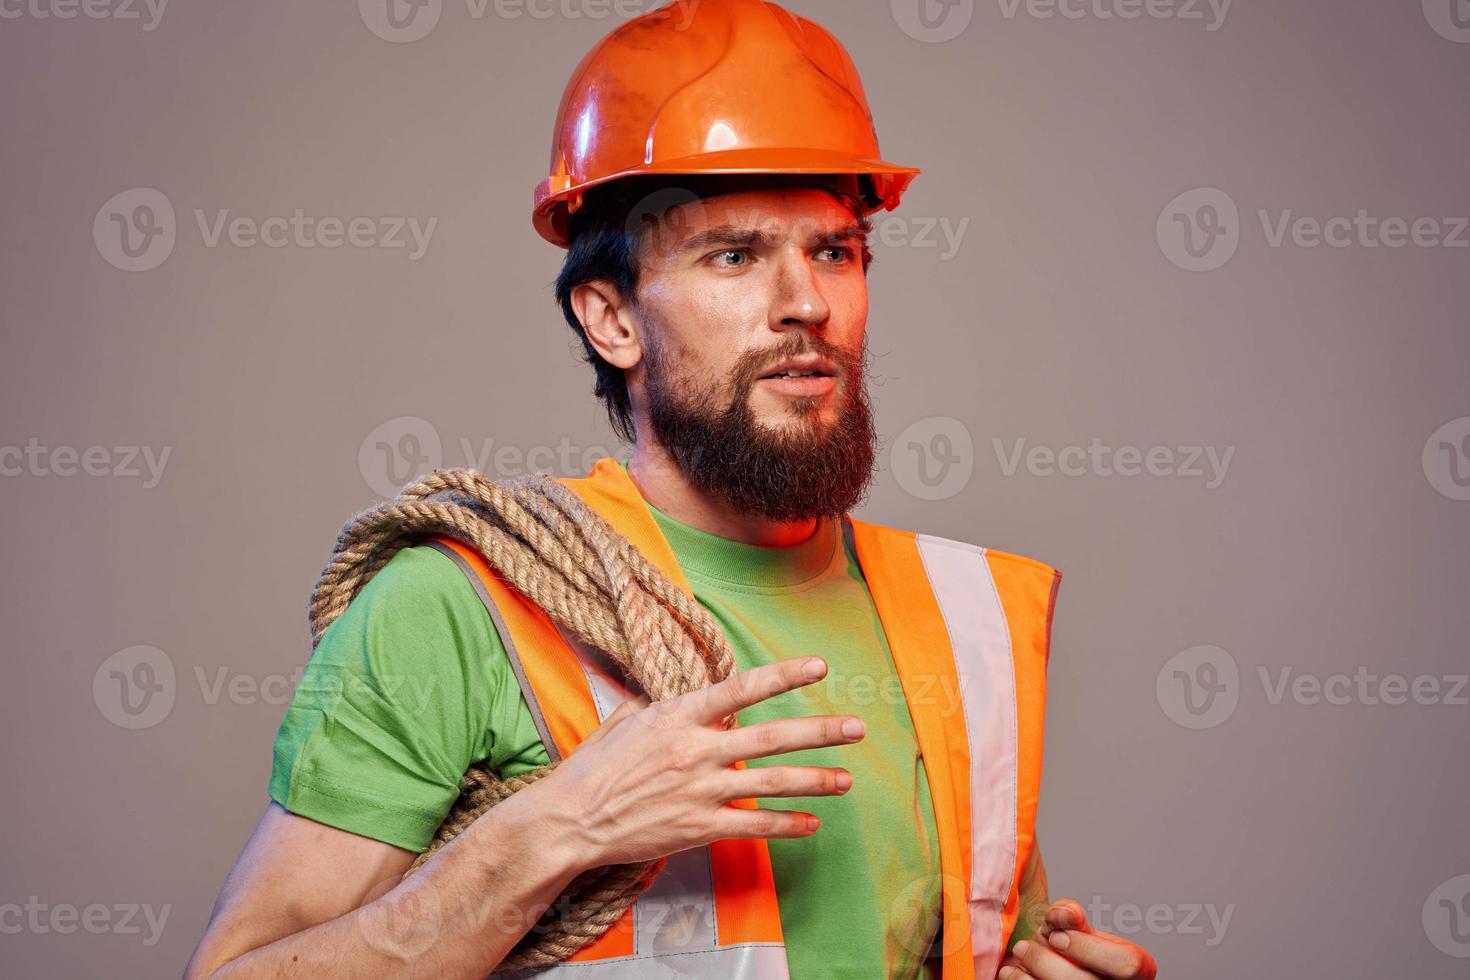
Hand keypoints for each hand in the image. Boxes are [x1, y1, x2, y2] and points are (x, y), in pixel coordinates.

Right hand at [538, 656, 865, 868]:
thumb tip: (695, 702)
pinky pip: (753, 826)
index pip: (741, 689)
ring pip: (771, 784)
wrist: (569, 820)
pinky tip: (812, 823)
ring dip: (815, 781)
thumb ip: (666, 707)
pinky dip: (786, 825)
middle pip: (771, 738)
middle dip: (819, 732)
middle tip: (856, 728)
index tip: (819, 668)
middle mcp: (696, 750)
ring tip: (847, 779)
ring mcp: (700, 791)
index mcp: (678, 716)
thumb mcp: (626, 720)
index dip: (784, 677)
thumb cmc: (593, 768)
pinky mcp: (698, 828)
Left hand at [999, 898, 1157, 978]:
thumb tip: (1067, 915)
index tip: (1057, 936)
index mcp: (1137, 969)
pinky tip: (1011, 973)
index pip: (1126, 963)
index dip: (1086, 948)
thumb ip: (1070, 914)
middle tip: (1024, 947)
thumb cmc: (1069, 949)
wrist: (1057, 969)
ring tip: (1018, 957)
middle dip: (1046, 962)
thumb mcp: (1076, 928)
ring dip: (1029, 975)